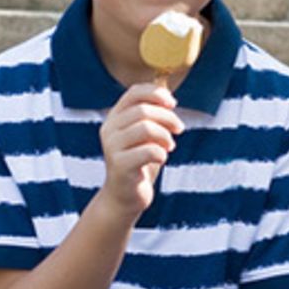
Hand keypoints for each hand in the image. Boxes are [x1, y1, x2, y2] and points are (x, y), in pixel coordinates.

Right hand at [100, 83, 184, 213]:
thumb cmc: (140, 162)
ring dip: (165, 136)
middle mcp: (109, 129)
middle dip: (168, 117)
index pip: (134, 92)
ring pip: (146, 128)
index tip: (174, 104)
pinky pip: (149, 151)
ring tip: (169, 146)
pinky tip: (162, 158)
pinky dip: (162, 153)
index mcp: (115, 117)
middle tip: (179, 129)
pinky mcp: (119, 165)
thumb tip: (168, 92)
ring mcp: (111, 147)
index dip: (157, 93)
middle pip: (143, 110)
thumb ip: (153, 115)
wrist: (125, 196)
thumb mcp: (146, 135)